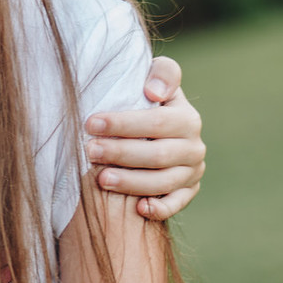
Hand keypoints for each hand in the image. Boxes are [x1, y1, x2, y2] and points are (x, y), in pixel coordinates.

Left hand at [84, 55, 205, 221]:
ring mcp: (192, 172)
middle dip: (120, 153)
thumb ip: (163, 73)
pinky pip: (177, 204)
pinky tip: (139, 209)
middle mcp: (194, 147)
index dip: (123, 123)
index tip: (91, 123)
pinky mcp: (188, 192)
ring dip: (132, 182)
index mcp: (187, 118)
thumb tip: (154, 92)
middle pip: (158, 154)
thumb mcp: (158, 76)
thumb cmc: (148, 98)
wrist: (158, 128)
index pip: (157, 122)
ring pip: (164, 182)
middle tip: (89, 151)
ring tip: (101, 179)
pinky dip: (160, 209)